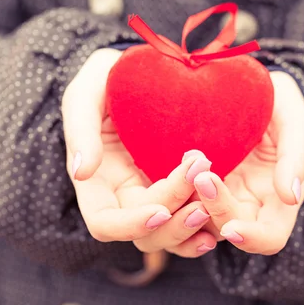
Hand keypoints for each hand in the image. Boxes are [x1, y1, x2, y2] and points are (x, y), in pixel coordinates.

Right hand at [62, 48, 215, 256]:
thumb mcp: (85, 94)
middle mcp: (126, 196)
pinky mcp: (181, 186)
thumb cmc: (105, 80)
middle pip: (146, 230)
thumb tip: (81, 172)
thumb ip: (80, 131)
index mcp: (98, 183)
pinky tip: (222, 218)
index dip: (131, 225)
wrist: (140, 73)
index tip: (161, 210)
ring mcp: (155, 193)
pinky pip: (192, 214)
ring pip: (171, 231)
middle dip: (174, 220)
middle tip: (201, 191)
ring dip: (192, 227)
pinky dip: (206, 223)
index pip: (105, 222)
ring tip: (214, 209)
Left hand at [194, 70, 303, 254]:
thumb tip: (291, 197)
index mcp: (278, 200)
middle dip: (214, 209)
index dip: (251, 239)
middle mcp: (248, 205)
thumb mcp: (295, 122)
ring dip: (190, 200)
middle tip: (201, 173)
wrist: (248, 89)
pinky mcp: (195, 182)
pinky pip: (182, 198)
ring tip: (191, 156)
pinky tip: (180, 161)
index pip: (269, 237)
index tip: (230, 227)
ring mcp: (219, 195)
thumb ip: (296, 157)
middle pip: (228, 229)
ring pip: (199, 219)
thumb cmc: (280, 105)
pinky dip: (178, 188)